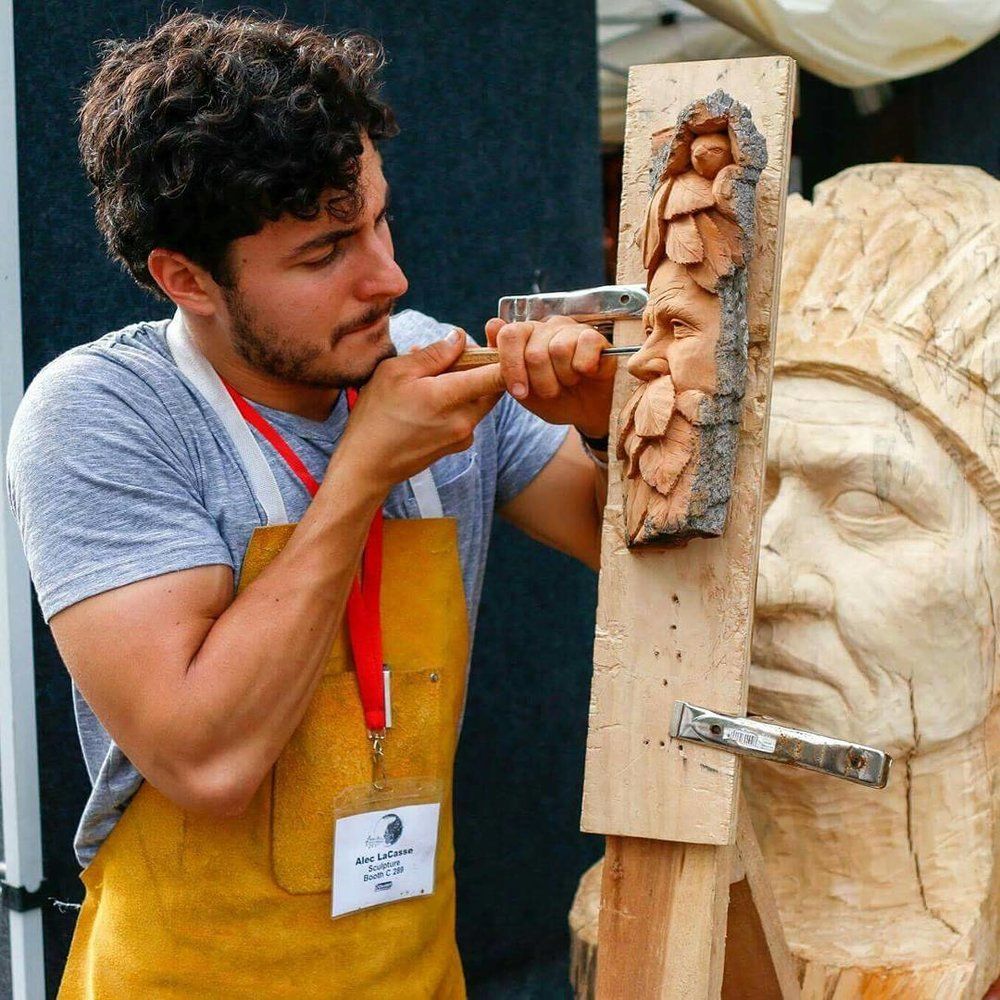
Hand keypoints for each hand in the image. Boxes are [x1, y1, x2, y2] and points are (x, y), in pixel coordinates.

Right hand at [338, 329, 504, 493]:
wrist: (367, 466)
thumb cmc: (375, 417)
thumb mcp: (396, 372)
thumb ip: (434, 354)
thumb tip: (459, 338)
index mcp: (450, 398)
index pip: (498, 376)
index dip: (505, 356)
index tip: (497, 344)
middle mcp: (464, 420)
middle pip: (492, 386)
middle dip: (478, 366)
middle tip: (451, 356)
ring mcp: (463, 436)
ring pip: (479, 400)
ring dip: (464, 383)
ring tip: (430, 375)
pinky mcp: (457, 445)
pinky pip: (467, 415)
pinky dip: (455, 401)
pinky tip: (428, 397)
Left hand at [485, 316, 616, 438]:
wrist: (587, 413)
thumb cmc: (554, 399)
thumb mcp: (523, 391)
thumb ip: (503, 364)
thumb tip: (492, 324)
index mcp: (526, 336)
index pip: (510, 335)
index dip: (512, 366)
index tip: (520, 392)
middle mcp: (547, 327)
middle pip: (533, 352)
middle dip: (542, 382)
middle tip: (552, 391)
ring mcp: (572, 329)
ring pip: (559, 349)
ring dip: (564, 377)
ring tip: (570, 382)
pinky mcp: (596, 337)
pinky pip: (585, 345)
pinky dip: (584, 367)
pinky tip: (587, 373)